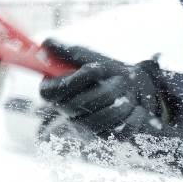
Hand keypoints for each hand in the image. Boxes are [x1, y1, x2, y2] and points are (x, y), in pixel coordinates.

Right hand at [40, 39, 172, 139]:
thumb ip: (68, 52)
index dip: (73, 81)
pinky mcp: (107, 138)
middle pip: (80, 105)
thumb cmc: (105, 70)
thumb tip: (46, 43)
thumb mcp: (87, 57)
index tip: (93, 68)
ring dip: (123, 100)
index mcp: (55, 92)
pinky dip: (134, 115)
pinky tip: (136, 107)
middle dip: (107, 87)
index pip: (50, 93)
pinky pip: (121, 130)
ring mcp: (86, 128)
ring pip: (103, 118)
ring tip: (128, 91)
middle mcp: (66, 113)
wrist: (133, 85)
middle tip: (119, 78)